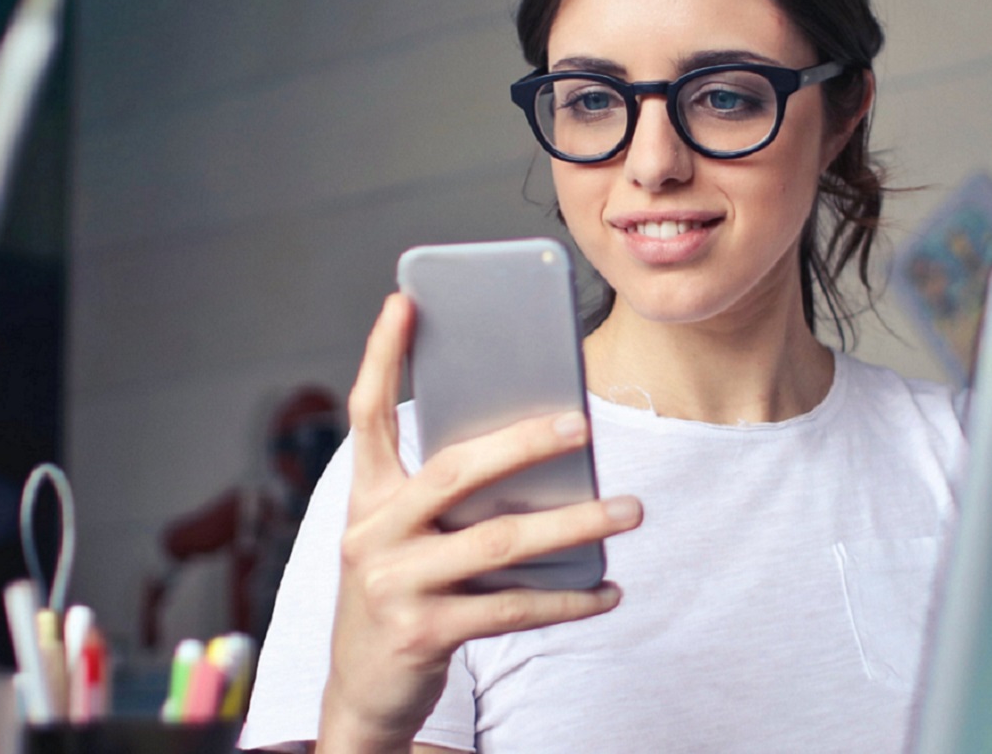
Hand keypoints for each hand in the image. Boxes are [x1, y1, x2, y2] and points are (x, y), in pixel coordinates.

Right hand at [314, 294, 640, 752]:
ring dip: (574, 523)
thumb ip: (447, 498)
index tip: (404, 300)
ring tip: (629, 508)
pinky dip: (568, 600)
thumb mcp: (404, 539)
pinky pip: (513, 609)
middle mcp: (371, 534)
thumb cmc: (400, 594)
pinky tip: (608, 589)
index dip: (380, 356)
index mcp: (365, 499)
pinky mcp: (423, 633)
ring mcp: (394, 585)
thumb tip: (539, 455)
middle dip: (522, 443)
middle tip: (581, 424)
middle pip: (453, 471)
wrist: (362, 691)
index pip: (366, 415)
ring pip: (498, 541)